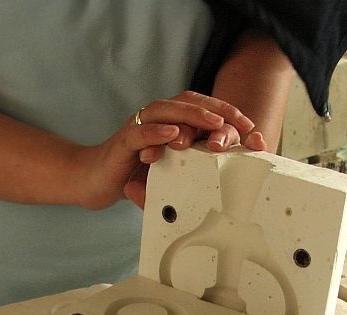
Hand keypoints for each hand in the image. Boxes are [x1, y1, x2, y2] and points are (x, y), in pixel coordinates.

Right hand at [75, 91, 256, 209]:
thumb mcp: (172, 170)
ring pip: (166, 111)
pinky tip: (172, 135)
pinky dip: (156, 132)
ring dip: (192, 116)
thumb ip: (196, 166)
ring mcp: (138, 127)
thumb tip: (231, 173)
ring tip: (214, 123)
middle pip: (188, 102)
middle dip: (217, 110)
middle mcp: (155, 118)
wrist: (95, 181)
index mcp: (169, 122)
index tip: (251, 129)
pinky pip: (140, 132)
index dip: (227, 113)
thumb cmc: (135, 174)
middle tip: (239, 124)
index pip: (201, 108)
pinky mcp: (122, 143)